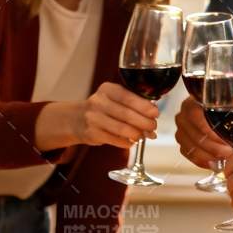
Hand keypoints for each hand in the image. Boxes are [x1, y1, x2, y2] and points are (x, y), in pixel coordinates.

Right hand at [37, 83, 157, 150]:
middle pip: (127, 114)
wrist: (76, 119)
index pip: (128, 97)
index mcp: (107, 89)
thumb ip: (132, 103)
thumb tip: (154, 116)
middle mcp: (98, 102)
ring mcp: (94, 118)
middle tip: (153, 127)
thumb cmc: (102, 108)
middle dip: (144, 122)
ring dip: (137, 134)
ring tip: (144, 135)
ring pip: (122, 129)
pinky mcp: (92, 133)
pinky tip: (132, 141)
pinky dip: (127, 142)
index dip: (144, 106)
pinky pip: (116, 140)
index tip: (155, 113)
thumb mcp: (114, 98)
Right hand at [174, 98, 232, 168]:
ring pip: (191, 148)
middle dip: (213, 148)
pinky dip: (203, 161)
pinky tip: (214, 161)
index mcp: (191, 104)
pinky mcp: (183, 143)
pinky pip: (190, 155)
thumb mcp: (232, 97)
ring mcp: (182, 131)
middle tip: (229, 152)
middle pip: (195, 136)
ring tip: (224, 158)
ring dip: (209, 156)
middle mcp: (183, 117)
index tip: (225, 140)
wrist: (219, 109)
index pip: (196, 118)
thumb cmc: (224, 104)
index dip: (211, 132)